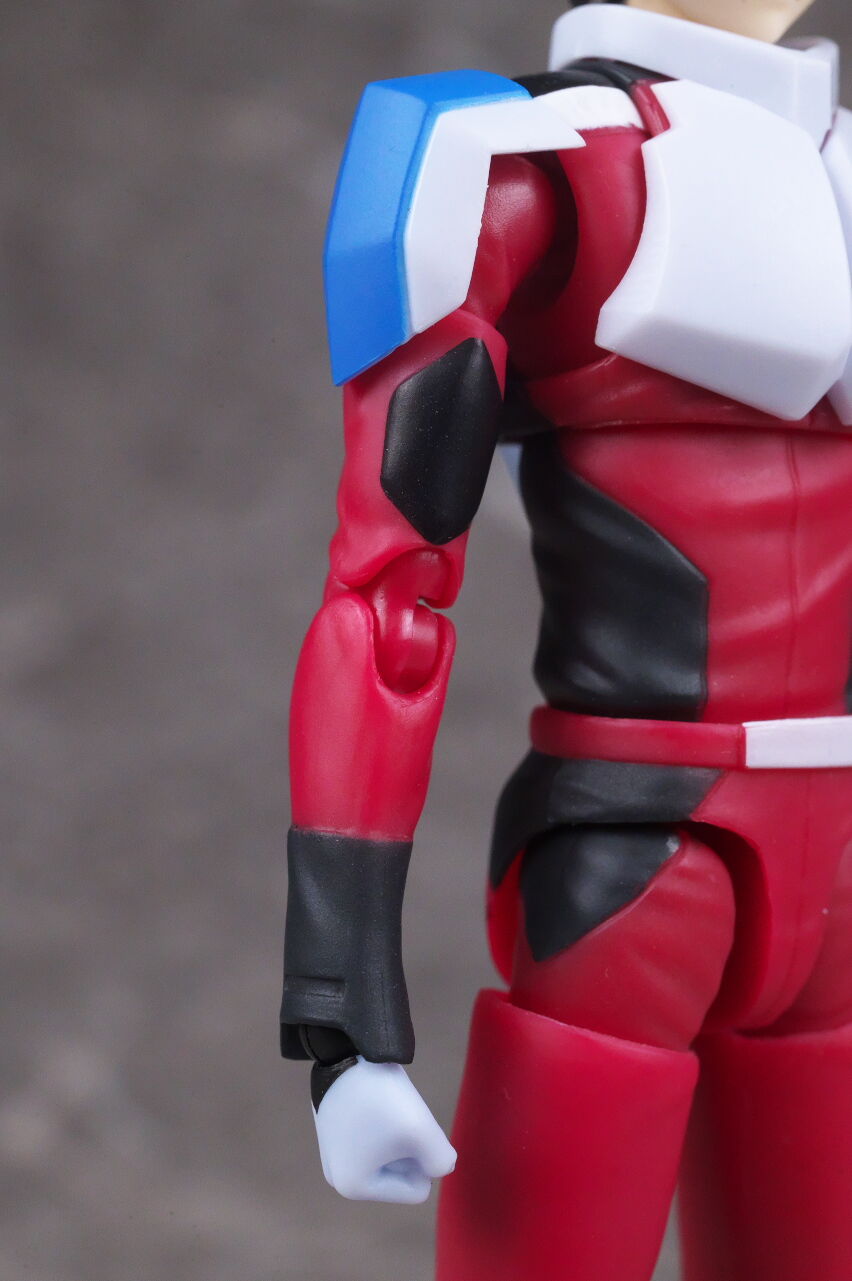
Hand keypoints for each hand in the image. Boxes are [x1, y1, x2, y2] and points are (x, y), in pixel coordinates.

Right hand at [312, 1057, 456, 1203]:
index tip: (408, 1125)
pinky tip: (373, 1101)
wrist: (346, 1050)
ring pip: (390, 1154)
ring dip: (397, 1134)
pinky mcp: (332, 1130)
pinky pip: (373, 1139)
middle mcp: (337, 1176)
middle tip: (398, 1114)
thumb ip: (441, 1160)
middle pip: (402, 1173)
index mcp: (354, 1186)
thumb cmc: (381, 1097)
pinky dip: (382, 1123)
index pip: (417, 1189)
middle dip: (408, 1147)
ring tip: (385, 1106)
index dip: (425, 1156)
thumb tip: (440, 1168)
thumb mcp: (422, 1131)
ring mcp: (332, 1153)